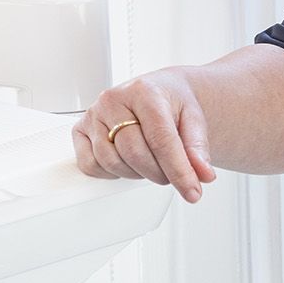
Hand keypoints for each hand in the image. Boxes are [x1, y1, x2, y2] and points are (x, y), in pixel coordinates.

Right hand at [71, 68, 218, 201]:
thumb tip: (203, 174)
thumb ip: (198, 147)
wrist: (157, 91)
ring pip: (112, 162)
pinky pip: (90, 165)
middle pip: (135, 153)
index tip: (192, 191)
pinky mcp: (80, 130)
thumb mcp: (194, 119)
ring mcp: (94, 114)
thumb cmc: (172, 103)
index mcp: (145, 92)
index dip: (178, 170)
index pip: (161, 139)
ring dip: (136, 174)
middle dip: (158, 173)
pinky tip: (127, 163)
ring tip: (151, 164)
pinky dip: (110, 173)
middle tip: (171, 174)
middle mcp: (114, 100)